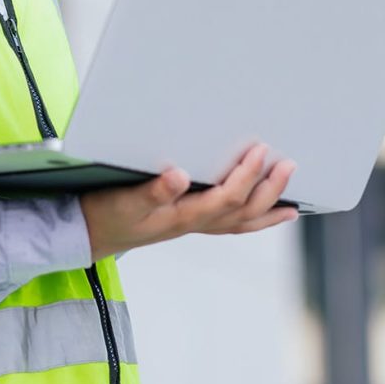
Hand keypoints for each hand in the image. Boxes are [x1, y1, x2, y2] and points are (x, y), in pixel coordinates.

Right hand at [80, 144, 297, 260]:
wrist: (92, 232)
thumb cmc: (108, 212)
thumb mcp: (125, 199)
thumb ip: (153, 190)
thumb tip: (180, 175)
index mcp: (183, 215)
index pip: (225, 198)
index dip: (246, 176)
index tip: (260, 150)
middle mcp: (195, 223)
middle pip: (242, 212)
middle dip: (268, 189)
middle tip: (288, 163)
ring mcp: (195, 225)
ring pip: (241, 222)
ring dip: (268, 207)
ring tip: (292, 197)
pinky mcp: (191, 221)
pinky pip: (232, 224)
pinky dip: (254, 219)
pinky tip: (267, 212)